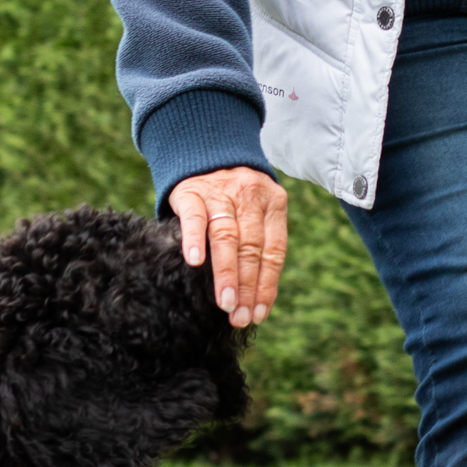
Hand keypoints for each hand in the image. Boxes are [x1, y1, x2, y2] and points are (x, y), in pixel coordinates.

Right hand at [168, 166, 287, 327]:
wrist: (205, 151)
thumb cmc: (232, 196)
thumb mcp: (255, 210)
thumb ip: (259, 244)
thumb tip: (256, 298)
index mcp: (273, 204)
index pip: (274, 252)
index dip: (267, 285)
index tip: (258, 314)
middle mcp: (250, 196)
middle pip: (252, 248)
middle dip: (247, 286)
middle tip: (239, 316)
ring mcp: (221, 192)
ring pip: (227, 237)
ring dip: (226, 273)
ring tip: (225, 303)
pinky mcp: (192, 191)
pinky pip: (195, 217)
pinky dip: (195, 239)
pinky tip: (195, 262)